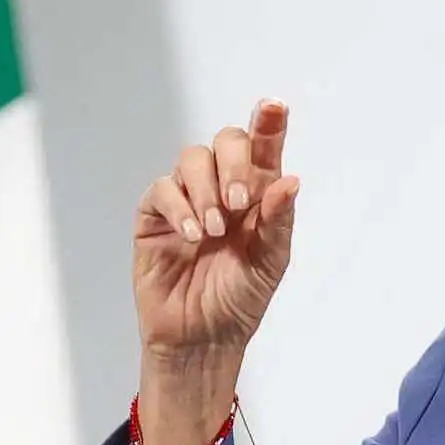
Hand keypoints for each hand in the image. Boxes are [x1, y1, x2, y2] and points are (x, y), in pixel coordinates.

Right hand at [132, 100, 299, 444]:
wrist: (203, 338)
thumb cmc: (240, 300)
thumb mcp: (270, 262)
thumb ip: (278, 221)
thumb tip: (289, 181)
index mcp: (257, 195)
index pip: (264, 149)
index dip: (269, 123)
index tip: (275, 106)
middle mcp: (222, 188)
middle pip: (225, 142)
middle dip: (233, 162)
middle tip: (239, 203)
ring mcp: (188, 200)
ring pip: (191, 159)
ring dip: (206, 189)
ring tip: (215, 230)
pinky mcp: (156, 216)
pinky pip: (162, 190)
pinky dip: (179, 207)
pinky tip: (193, 236)